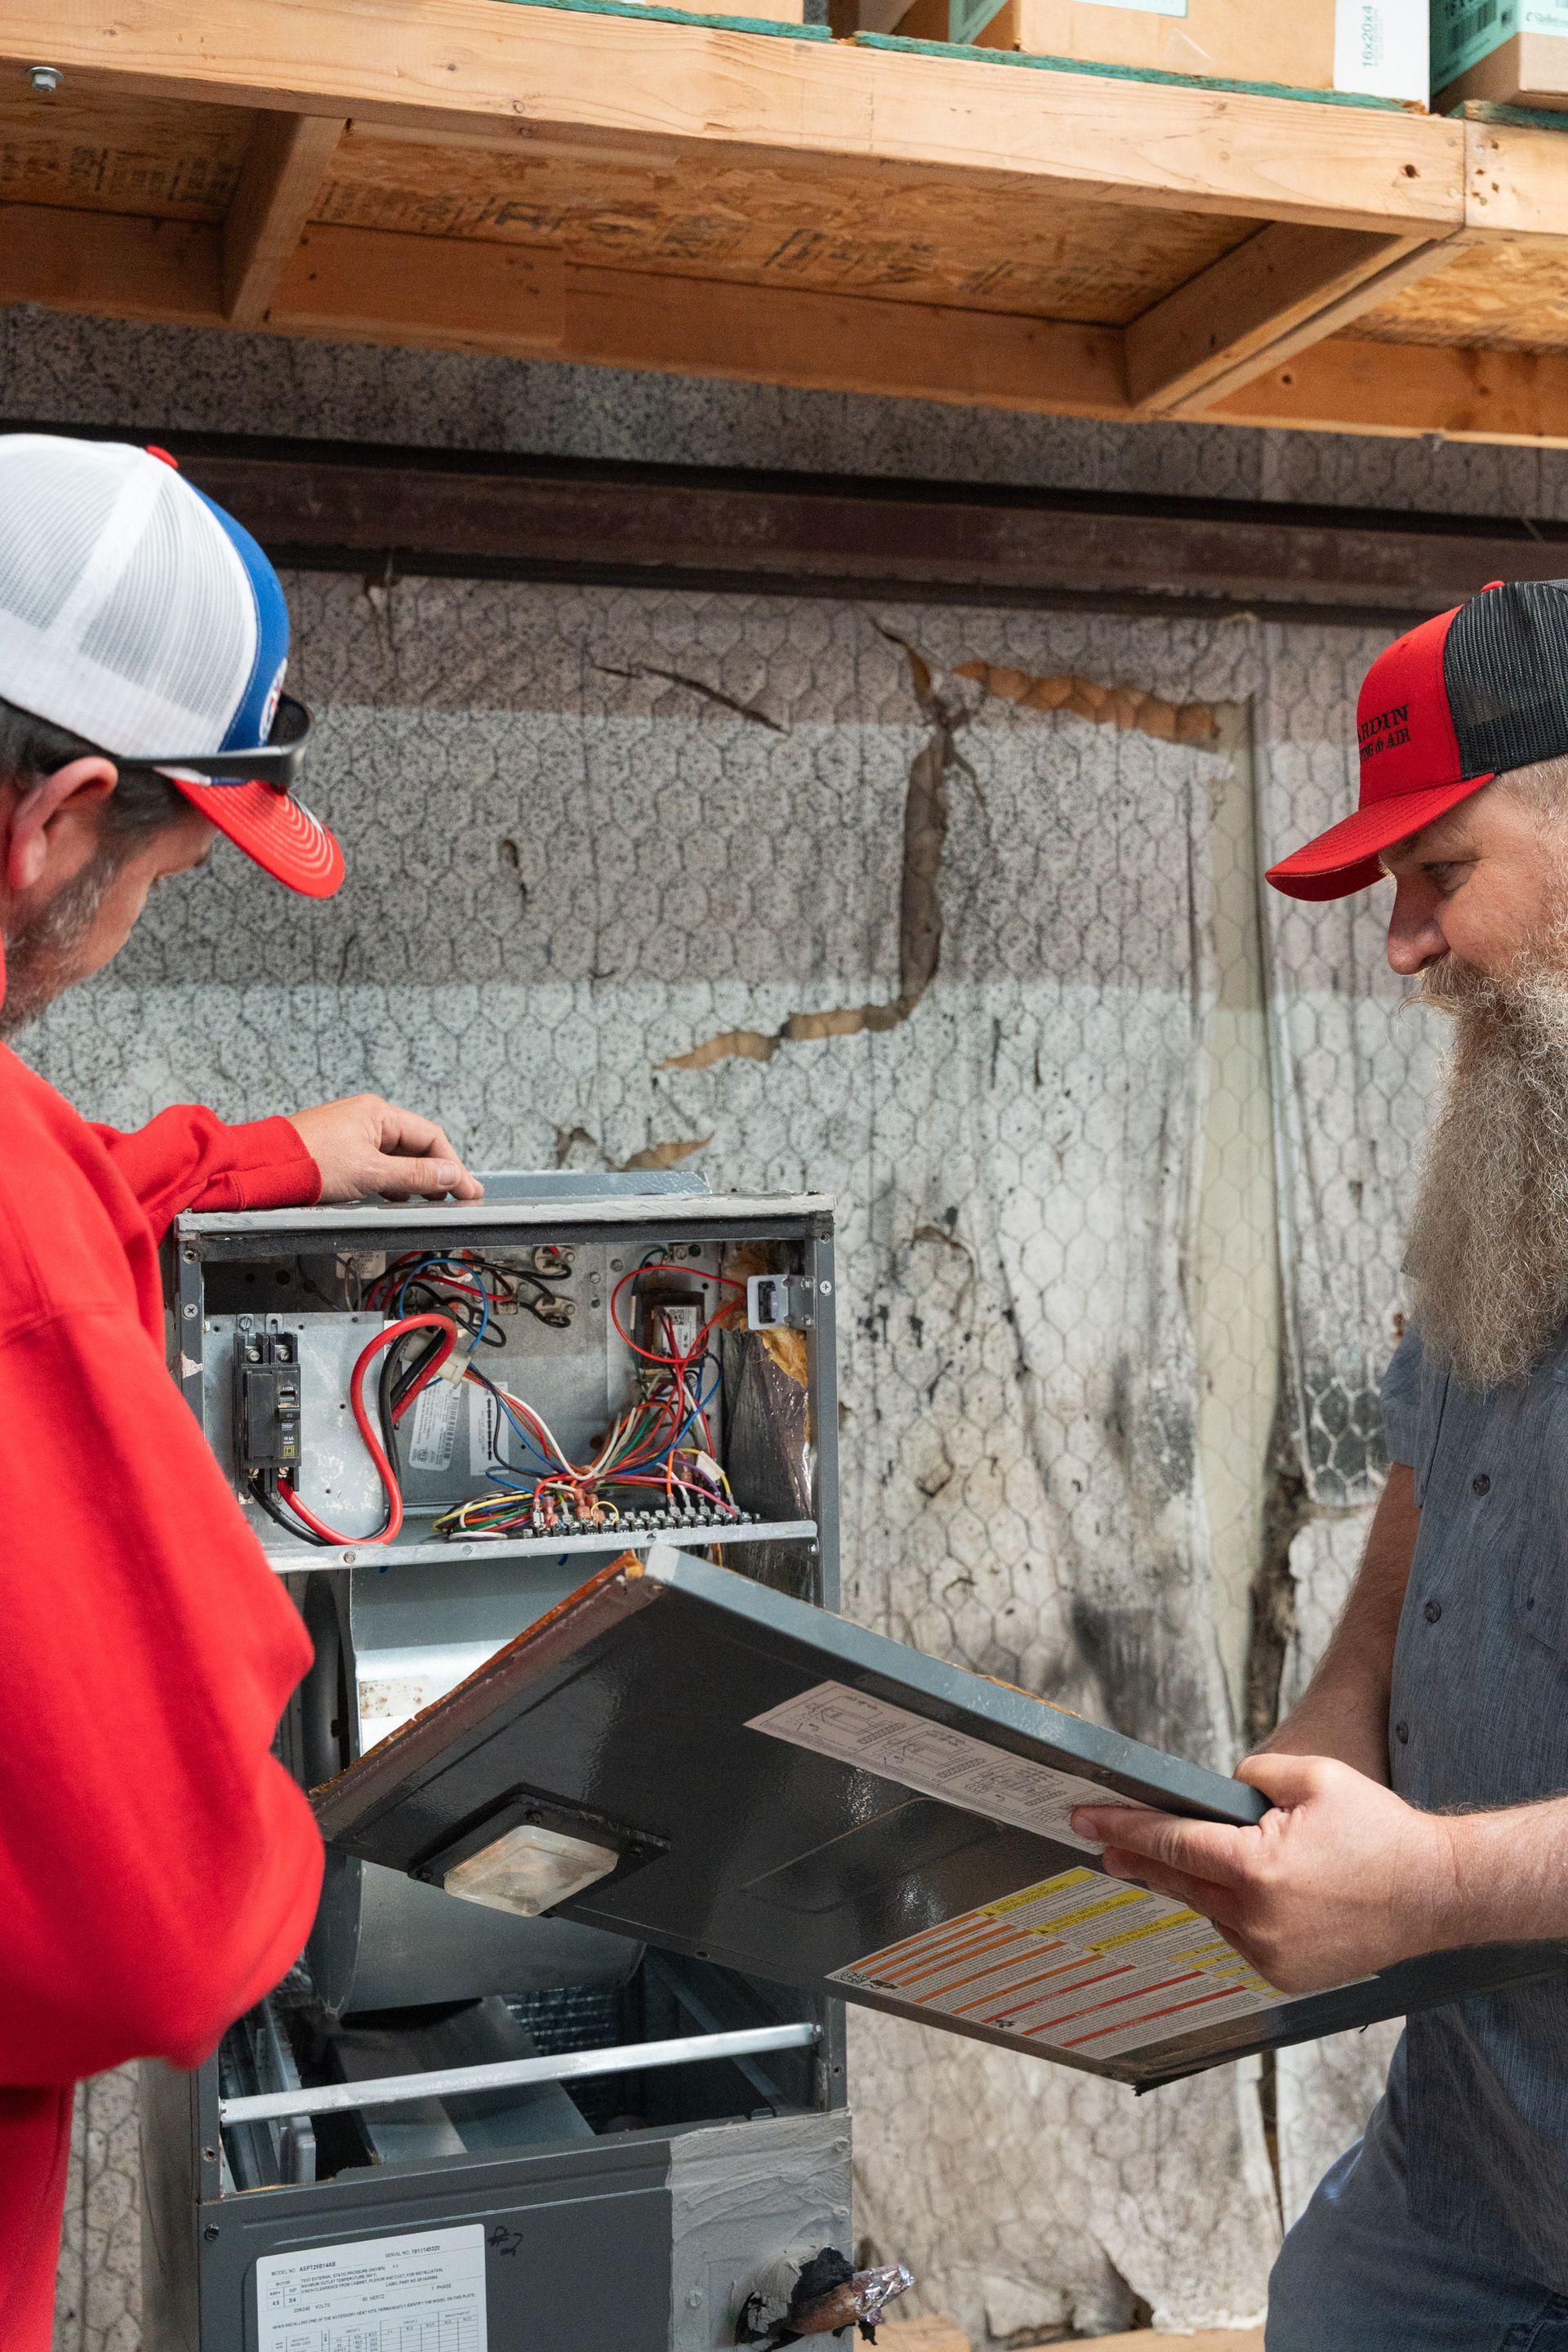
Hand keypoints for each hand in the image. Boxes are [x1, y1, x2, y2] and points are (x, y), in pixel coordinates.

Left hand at [287, 1095, 483, 1203]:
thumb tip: (452, 1176)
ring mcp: (352, 1133)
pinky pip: (377, 1163)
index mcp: (378, 1113)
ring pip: (396, 1156)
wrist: (260, 1168)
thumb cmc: (309, 1163)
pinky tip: (395, 1198)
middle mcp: (367, 1118)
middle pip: (416, 1146)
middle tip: (456, 1199)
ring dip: (415, 1179)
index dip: (453, 1166)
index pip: (430, 1137)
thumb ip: (416, 1175)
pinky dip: (391, 1181)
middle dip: (438, 1173)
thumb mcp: (371, 1173)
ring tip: (429, 1202)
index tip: (468, 1191)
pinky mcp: (339, 1150)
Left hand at [1069, 1754, 1461, 1993]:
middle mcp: (1257, 1919)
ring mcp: (1272, 1955)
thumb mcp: (1313, 1777)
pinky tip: (1245, 1892)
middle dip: (1138, 1859)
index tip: (1083, 1819)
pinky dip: (1235, 1913)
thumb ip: (1253, 1776)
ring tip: (1190, 1859)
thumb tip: (1221, 1793)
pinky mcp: (1287, 1976)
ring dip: (1199, 1885)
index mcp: (1257, 1868)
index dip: (1122, 1828)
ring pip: (1212, 1911)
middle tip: (1101, 1843)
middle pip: (1180, 1882)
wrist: (1437, 1894)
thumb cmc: (1379, 1830)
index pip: (1171, 1843)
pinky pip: (1242, 1936)